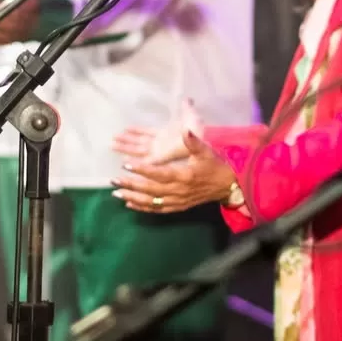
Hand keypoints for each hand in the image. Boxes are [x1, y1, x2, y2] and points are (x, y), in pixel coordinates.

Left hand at [111, 131, 235, 213]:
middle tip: (114, 180)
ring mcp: (177, 201)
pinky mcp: (178, 207)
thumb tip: (186, 130)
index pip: (159, 173)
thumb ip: (194, 142)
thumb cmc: (215, 165)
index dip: (142, 169)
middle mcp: (179, 190)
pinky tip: (130, 204)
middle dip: (131, 185)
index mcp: (184, 175)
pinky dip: (143, 208)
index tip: (126, 164)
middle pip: (150, 189)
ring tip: (117, 193)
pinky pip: (158, 210)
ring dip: (133, 198)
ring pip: (151, 202)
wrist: (227, 186)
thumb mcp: (207, 151)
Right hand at [112, 99, 203, 163]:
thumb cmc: (198, 130)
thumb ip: (187, 108)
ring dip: (125, 147)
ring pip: (137, 151)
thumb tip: (187, 98)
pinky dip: (134, 162)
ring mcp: (158, 152)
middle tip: (112, 139)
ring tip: (112, 145)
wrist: (202, 140)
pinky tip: (123, 162)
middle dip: (126, 141)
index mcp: (165, 135)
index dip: (137, 131)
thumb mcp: (191, 116)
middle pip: (138, 143)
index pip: (147, 133)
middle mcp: (159, 145)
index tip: (126, 128)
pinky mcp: (159, 159)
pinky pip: (143, 161)